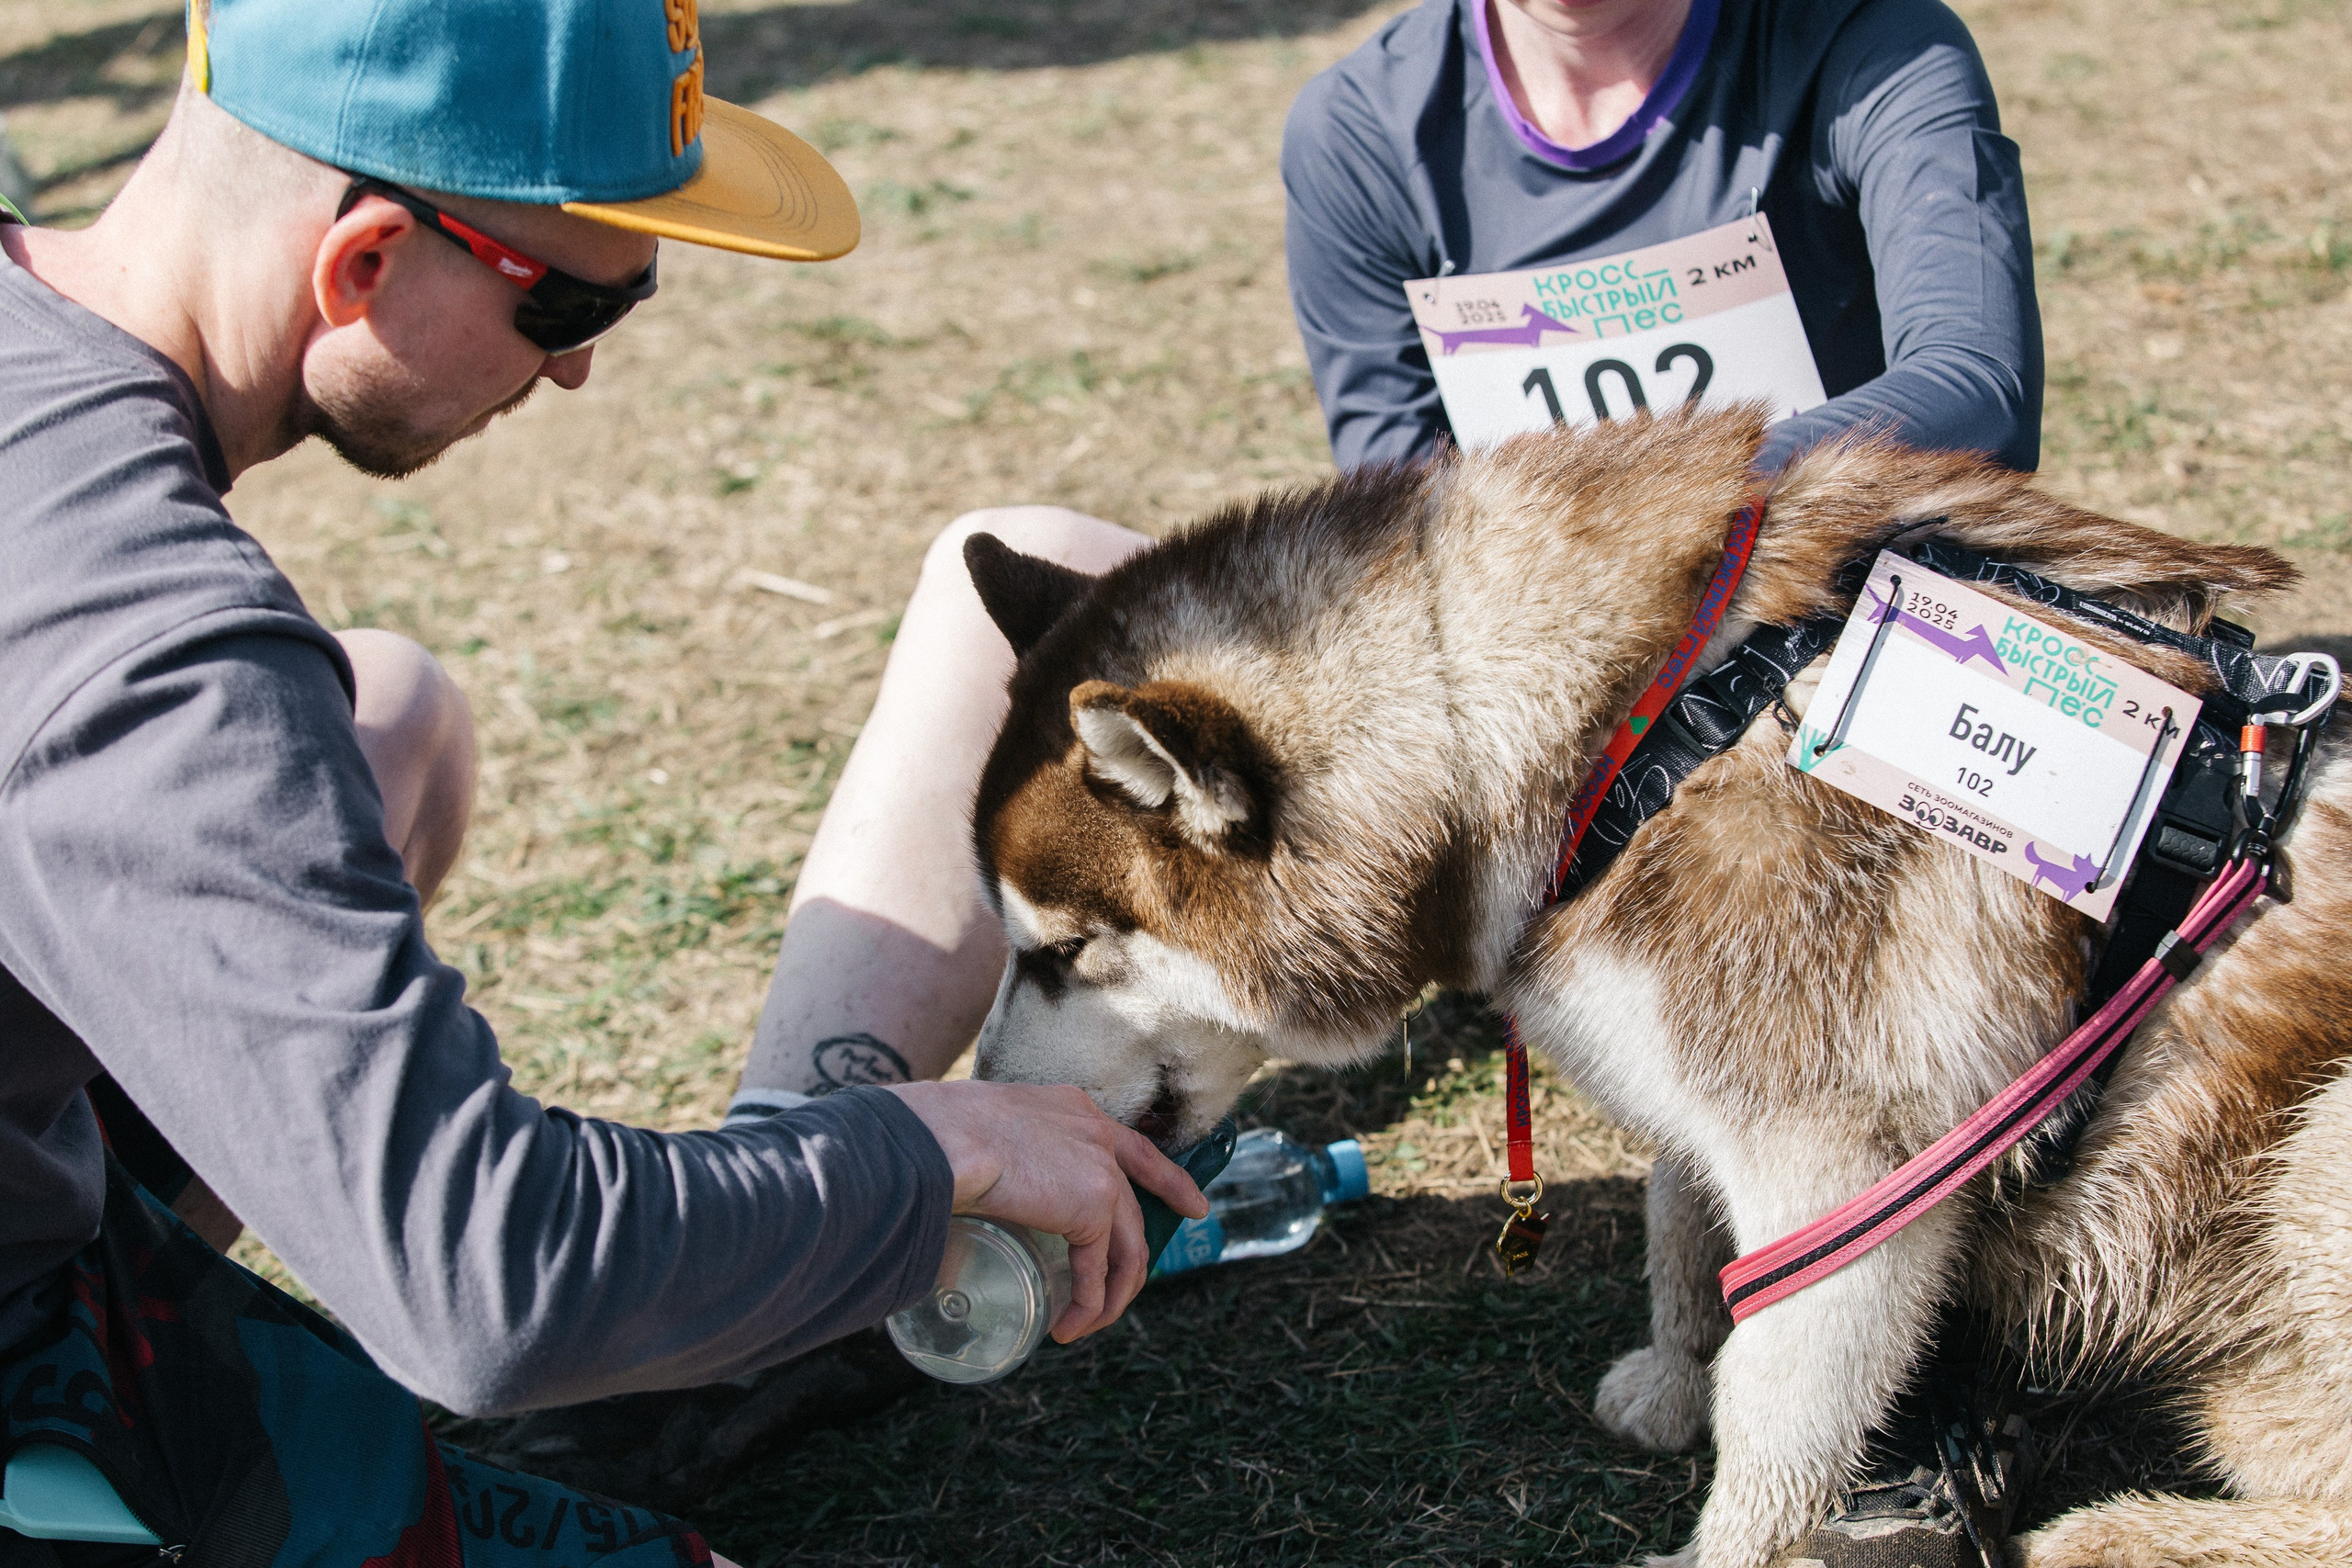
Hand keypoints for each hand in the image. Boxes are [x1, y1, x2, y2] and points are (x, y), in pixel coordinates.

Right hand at [886, 1080, 1206, 1341]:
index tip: (1193, 1205)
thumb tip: (966, 1195)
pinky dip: (1088, 1304)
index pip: (1133, 1149)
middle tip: (1127, 1293)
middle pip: (1136, 1205)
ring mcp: (1101, 1169)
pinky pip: (1098, 1270)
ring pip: (1127, 1246)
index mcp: (1073, 1110)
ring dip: (1111, 1295)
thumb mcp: (982, 1133)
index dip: (1167, 1182)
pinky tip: (1069, 1326)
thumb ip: (995, 1161)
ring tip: (1085, 1325)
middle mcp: (1097, 1134)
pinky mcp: (1093, 1206)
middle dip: (1139, 1257)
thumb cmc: (937, 1133)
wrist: (943, 1138)